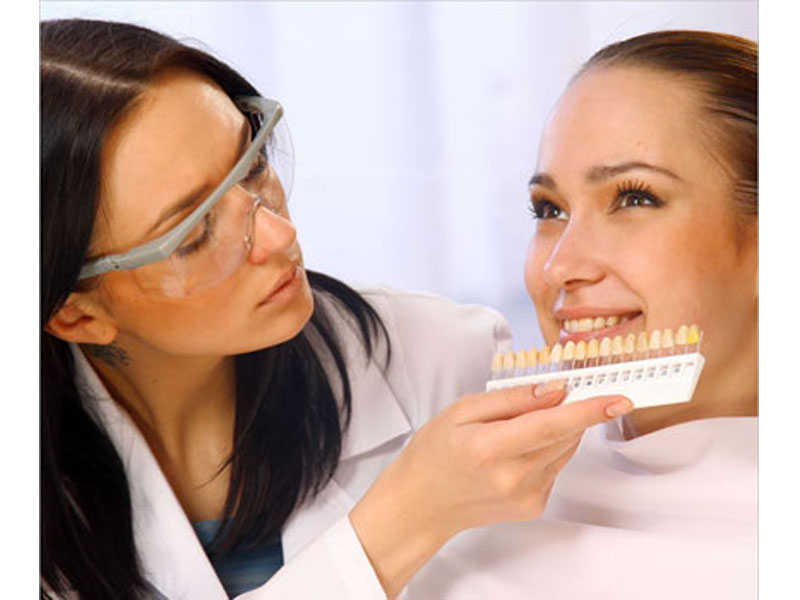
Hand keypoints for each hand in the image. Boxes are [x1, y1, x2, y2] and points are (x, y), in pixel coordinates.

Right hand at [350, 382, 632, 596]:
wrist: (422, 504)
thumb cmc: (434, 452)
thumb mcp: (461, 411)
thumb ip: (510, 399)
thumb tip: (554, 390)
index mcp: (489, 449)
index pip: (551, 425)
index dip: (589, 411)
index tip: (620, 399)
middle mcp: (513, 477)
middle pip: (564, 435)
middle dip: (568, 409)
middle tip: (551, 394)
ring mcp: (526, 496)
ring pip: (565, 449)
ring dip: (556, 429)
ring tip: (515, 428)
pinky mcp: (534, 506)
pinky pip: (555, 465)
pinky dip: (546, 449)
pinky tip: (515, 451)